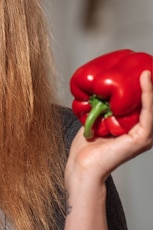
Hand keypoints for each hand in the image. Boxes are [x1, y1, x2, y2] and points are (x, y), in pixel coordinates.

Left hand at [66, 70, 152, 184]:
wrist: (82, 167)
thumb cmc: (86, 148)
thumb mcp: (96, 120)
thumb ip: (102, 107)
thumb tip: (98, 89)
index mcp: (134, 128)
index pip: (143, 104)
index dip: (144, 87)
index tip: (139, 68)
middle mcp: (143, 132)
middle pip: (150, 104)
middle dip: (149, 84)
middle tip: (145, 62)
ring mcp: (145, 136)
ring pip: (152, 106)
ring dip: (150, 85)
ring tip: (147, 68)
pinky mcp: (142, 138)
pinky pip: (148, 113)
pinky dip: (147, 95)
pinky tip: (145, 79)